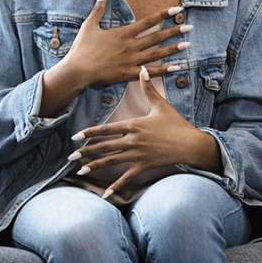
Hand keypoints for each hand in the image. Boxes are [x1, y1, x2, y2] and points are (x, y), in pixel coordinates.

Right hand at [40, 0, 190, 116]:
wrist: (78, 70)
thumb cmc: (82, 48)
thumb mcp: (90, 25)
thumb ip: (99, 8)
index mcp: (123, 33)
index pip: (148, 21)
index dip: (163, 14)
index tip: (177, 9)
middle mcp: (130, 46)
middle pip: (157, 37)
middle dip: (174, 31)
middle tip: (189, 27)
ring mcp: (131, 61)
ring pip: (157, 54)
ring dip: (173, 49)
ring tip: (187, 44)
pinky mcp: (129, 74)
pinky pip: (150, 72)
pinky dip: (164, 70)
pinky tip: (176, 67)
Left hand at [69, 66, 219, 198]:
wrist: (191, 143)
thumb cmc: (176, 123)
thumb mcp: (161, 104)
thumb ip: (148, 88)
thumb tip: (144, 69)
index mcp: (134, 125)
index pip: (107, 129)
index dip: (90, 133)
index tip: (76, 136)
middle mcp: (133, 140)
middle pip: (105, 146)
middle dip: (86, 152)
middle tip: (70, 156)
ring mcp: (138, 154)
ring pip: (112, 161)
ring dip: (95, 166)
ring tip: (80, 171)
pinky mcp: (144, 165)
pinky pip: (127, 178)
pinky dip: (116, 186)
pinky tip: (105, 194)